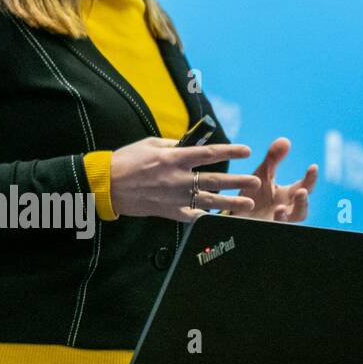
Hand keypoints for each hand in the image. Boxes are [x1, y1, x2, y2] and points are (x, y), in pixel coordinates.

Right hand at [109, 137, 259, 221]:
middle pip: (215, 180)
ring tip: (248, 204)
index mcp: (173, 158)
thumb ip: (172, 145)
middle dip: (238, 181)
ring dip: (231, 202)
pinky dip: (207, 218)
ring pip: (210, 201)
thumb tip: (190, 145)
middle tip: (255, 181)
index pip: (209, 153)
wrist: (107, 184)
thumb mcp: (149, 144)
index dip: (230, 150)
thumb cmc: (126, 160)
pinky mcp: (169, 211)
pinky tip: (220, 219)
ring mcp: (175, 197)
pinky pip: (193, 216)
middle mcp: (178, 178)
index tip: (246, 150)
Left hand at [229, 136, 316, 221]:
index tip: (313, 167)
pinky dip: (270, 223)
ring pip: (287, 223)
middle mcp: (285, 209)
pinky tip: (267, 215)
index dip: (310, 178)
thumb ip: (273, 159)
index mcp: (288, 195)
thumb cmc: (254, 193)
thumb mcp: (262, 174)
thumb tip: (285, 139)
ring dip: (286, 216)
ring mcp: (274, 221)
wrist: (237, 212)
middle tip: (301, 191)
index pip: (305, 187)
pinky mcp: (261, 227)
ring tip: (281, 208)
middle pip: (301, 210)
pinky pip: (269, 228)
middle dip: (303, 202)